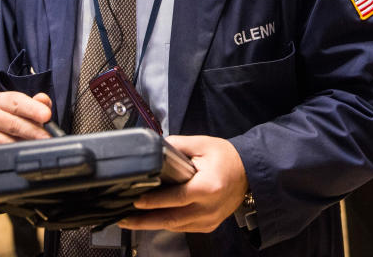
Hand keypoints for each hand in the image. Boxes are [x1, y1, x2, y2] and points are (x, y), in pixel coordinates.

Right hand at [0, 91, 52, 147]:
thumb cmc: (14, 119)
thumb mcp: (26, 108)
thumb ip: (37, 103)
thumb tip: (43, 99)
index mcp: (2, 100)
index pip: (18, 102)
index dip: (33, 109)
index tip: (47, 116)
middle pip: (14, 123)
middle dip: (34, 130)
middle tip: (48, 136)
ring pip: (9, 139)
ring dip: (27, 143)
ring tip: (40, 145)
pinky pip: (3, 151)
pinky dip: (16, 152)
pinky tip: (25, 151)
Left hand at [118, 135, 247, 232]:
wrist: (250, 172)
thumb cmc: (227, 157)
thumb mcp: (202, 144)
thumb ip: (177, 145)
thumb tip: (154, 146)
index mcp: (208, 186)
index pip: (176, 198)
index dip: (154, 202)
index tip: (136, 201)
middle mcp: (209, 208)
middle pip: (171, 219)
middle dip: (144, 221)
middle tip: (123, 219)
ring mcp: (210, 220)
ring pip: (175, 226)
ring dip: (152, 224)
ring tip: (131, 220)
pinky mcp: (209, 225)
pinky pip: (183, 228)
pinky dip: (167, 224)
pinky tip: (152, 219)